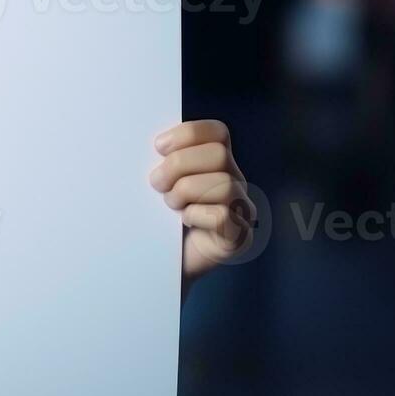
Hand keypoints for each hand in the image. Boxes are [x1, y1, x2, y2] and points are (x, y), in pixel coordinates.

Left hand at [149, 120, 252, 279]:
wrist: (155, 262)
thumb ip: (161, 159)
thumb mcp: (157, 181)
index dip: (187, 134)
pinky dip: (195, 216)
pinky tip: (184, 222)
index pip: (217, 132)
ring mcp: (240, 210)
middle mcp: (234, 182)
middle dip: (179, 165)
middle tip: (157, 184)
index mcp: (217, 162)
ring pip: (223, 185)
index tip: (157, 148)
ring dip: (185, 193)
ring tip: (170, 205)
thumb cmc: (155, 217)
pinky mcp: (237, 238)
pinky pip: (222, 216)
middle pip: (219, 154)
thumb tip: (154, 144)